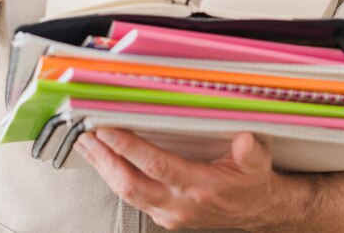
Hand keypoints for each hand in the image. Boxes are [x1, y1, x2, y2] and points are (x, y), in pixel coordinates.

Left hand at [74, 129, 275, 230]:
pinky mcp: (163, 215)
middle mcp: (179, 204)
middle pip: (130, 183)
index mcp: (200, 187)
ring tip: (84, 143)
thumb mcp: (258, 164)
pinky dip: (111, 177)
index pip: (156, 165)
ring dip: (102, 167)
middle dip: (103, 158)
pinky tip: (102, 161)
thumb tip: (245, 141)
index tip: (107, 128)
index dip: (129, 147)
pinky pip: (130, 197)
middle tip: (84, 133)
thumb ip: (251, 153)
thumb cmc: (251, 184)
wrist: (256, 213)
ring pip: (125, 192)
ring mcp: (168, 213)